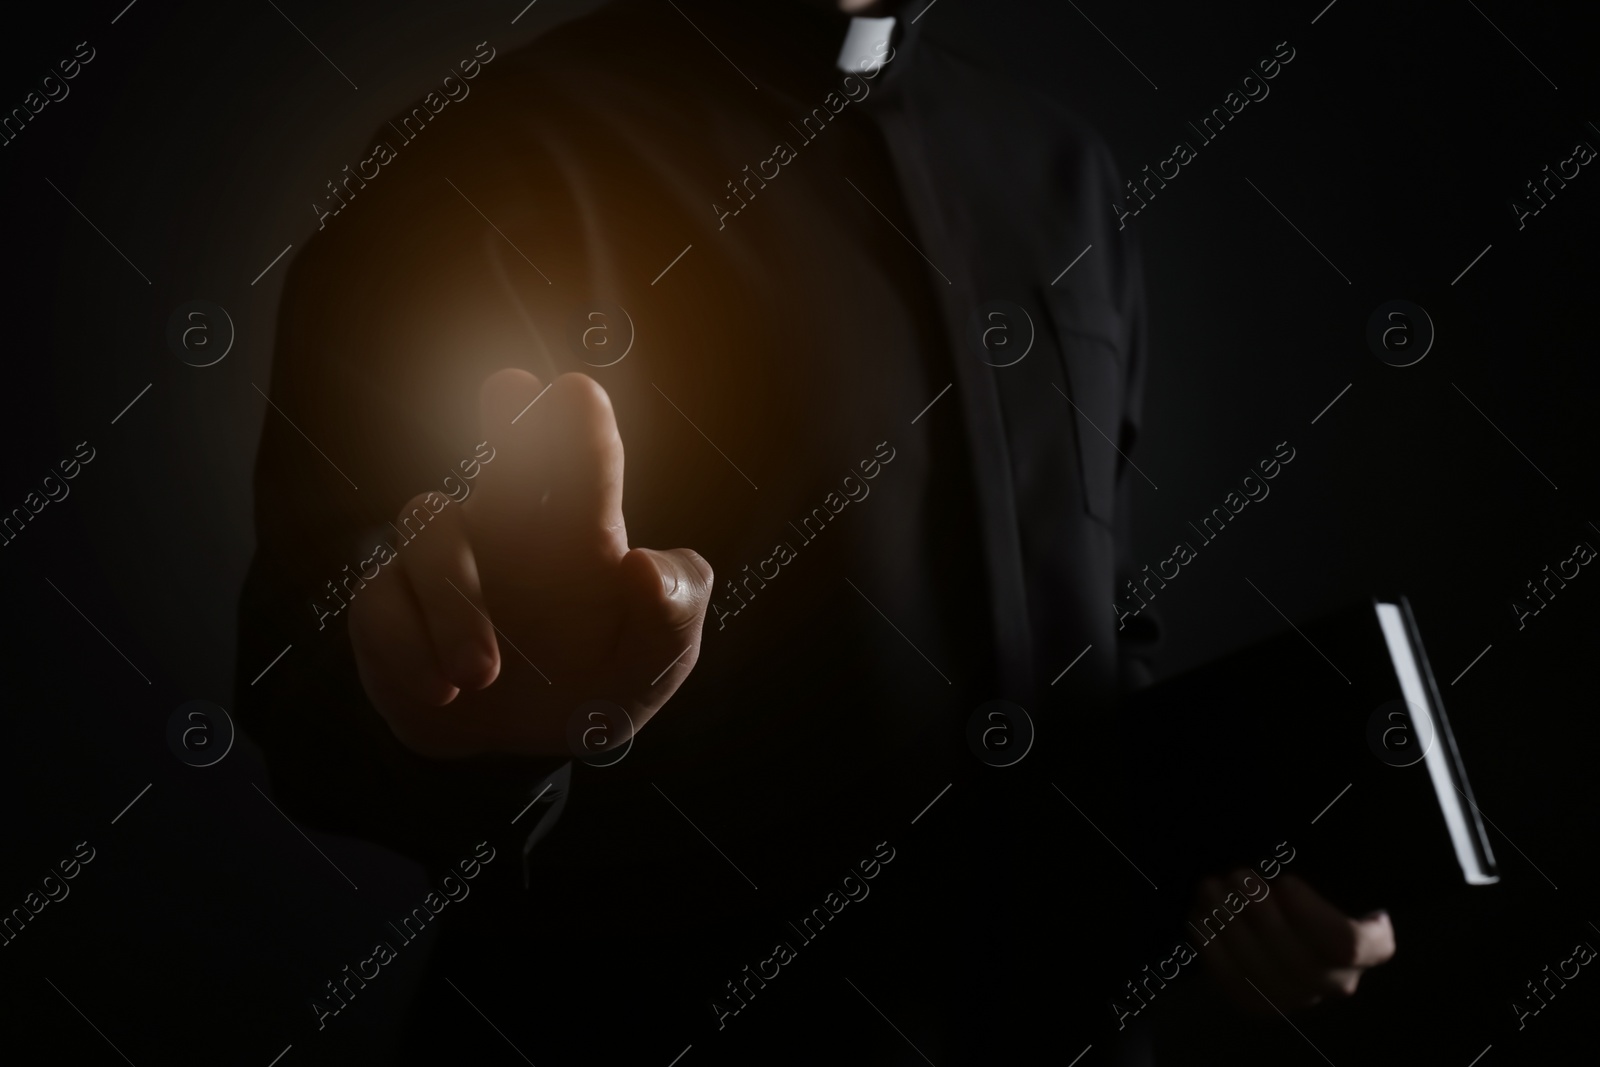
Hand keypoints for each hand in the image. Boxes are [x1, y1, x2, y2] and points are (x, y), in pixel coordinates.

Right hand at [348, 369, 714, 758]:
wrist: (531, 747)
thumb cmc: (603, 680)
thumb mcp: (658, 659)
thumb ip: (672, 611)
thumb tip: (645, 565)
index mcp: (581, 532)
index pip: (582, 464)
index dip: (577, 425)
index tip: (577, 393)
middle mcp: (511, 529)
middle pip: (500, 454)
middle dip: (505, 419)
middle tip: (510, 390)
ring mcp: (446, 564)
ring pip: (430, 528)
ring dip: (455, 602)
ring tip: (485, 676)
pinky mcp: (392, 606)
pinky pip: (382, 604)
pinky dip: (411, 648)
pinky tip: (445, 692)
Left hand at [1189, 871, 1395, 1013]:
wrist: (1296, 916)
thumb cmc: (1320, 881)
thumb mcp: (1331, 870)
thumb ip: (1322, 862)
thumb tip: (1290, 845)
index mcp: (1372, 946)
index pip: (1350, 944)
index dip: (1314, 918)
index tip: (1286, 881)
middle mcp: (1338, 981)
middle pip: (1301, 963)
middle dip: (1261, 916)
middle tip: (1237, 875)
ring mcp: (1299, 997)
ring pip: (1263, 978)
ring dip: (1229, 929)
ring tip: (1211, 888)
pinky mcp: (1260, 1002)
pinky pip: (1233, 983)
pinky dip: (1211, 949)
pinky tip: (1198, 916)